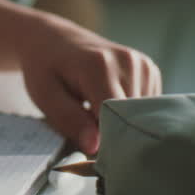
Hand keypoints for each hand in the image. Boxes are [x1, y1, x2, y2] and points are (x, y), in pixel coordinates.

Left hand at [17, 13, 160, 154]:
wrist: (54, 38)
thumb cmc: (45, 68)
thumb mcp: (44, 94)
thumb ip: (69, 119)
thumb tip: (95, 147)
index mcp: (99, 66)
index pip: (114, 117)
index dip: (104, 141)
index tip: (90, 155)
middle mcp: (127, 62)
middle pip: (132, 117)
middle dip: (114, 134)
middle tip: (90, 137)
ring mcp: (142, 64)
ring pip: (143, 114)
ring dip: (123, 122)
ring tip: (95, 113)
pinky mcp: (149, 69)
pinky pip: (147, 106)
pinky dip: (131, 113)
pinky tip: (109, 104)